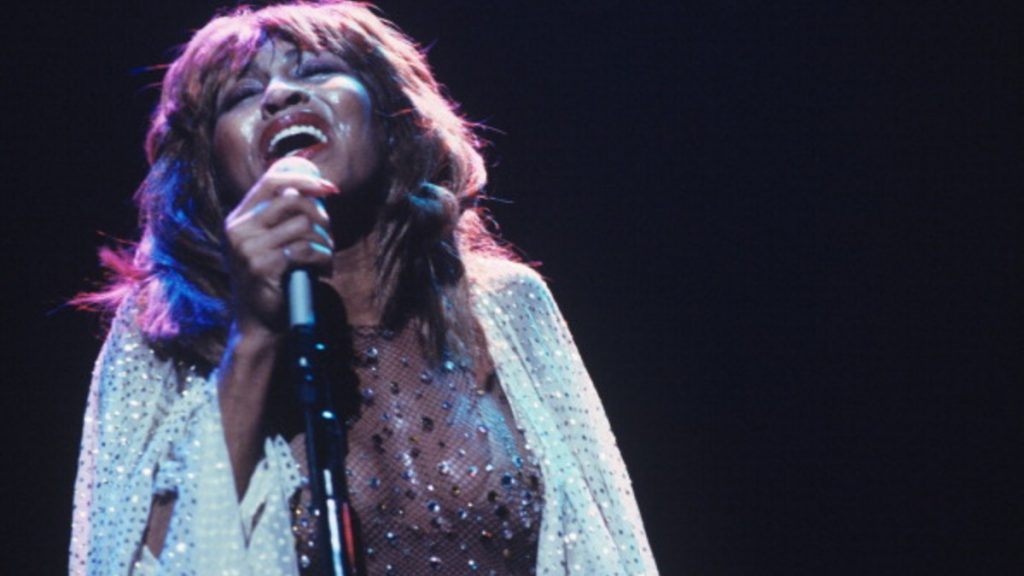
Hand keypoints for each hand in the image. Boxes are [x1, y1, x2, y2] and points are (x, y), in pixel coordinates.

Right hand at [224, 158, 338, 336]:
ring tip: (325, 257)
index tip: (329, 187)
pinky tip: (324, 271)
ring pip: (303, 226)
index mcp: (237, 220)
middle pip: (292, 199)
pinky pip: (307, 249)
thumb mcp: (267, 246)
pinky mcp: (263, 266)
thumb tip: (312, 190)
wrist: (259, 326)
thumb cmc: (271, 283)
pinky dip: (323, 259)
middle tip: (328, 233)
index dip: (303, 179)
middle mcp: (238, 230)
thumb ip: (280, 219)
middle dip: (320, 214)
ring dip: (324, 242)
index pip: (270, 181)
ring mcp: (248, 248)